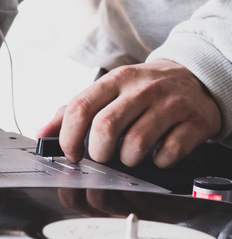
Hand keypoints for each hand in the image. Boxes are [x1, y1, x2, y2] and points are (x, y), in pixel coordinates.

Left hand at [36, 60, 221, 168]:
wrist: (196, 76)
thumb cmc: (142, 90)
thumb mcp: (107, 91)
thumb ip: (72, 112)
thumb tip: (42, 134)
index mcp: (115, 80)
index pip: (80, 107)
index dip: (69, 137)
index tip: (71, 153)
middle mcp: (142, 89)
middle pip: (106, 127)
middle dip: (98, 152)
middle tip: (102, 158)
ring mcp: (170, 104)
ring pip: (136, 144)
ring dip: (127, 160)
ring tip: (129, 157)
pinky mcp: (194, 121)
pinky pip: (170, 153)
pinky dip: (159, 162)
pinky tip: (157, 155)